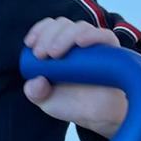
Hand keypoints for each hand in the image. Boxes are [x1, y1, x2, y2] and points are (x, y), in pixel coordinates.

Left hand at [23, 18, 127, 137]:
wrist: (98, 116)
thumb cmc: (72, 104)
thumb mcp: (46, 101)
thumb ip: (35, 92)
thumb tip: (36, 82)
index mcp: (58, 48)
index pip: (49, 27)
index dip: (39, 30)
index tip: (30, 44)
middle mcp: (75, 43)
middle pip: (62, 24)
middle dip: (48, 34)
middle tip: (41, 54)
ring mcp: (93, 45)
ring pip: (80, 26)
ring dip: (64, 35)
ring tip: (55, 53)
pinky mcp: (111, 50)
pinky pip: (104, 35)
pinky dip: (91, 35)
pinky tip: (80, 42)